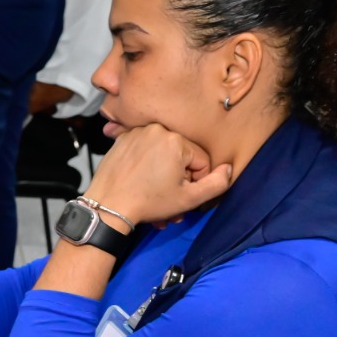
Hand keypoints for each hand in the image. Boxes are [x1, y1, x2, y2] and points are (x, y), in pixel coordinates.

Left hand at [80, 123, 234, 227]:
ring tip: (154, 194)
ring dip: (162, 174)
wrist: (108, 206)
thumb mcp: (189, 199)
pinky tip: (141, 182)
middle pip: (180, 157)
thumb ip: (217, 184)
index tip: (183, 195)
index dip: (196, 182)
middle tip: (169, 200)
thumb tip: (228, 169)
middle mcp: (157, 130)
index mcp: (176, 140)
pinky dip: (146, 165)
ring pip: (161, 154)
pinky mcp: (122, 139)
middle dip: (178, 180)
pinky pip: (144, 150)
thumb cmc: (148, 202)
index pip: (201, 161)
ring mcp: (137, 133)